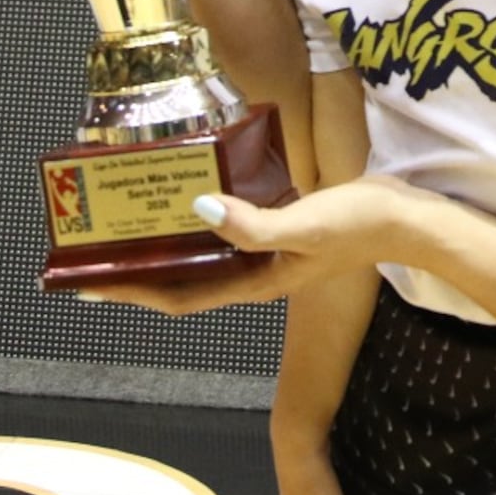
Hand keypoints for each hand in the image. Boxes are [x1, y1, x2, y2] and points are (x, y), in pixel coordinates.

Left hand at [71, 182, 413, 315]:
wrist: (406, 218)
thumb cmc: (358, 225)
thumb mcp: (305, 226)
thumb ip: (255, 225)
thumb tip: (198, 209)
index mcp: (253, 283)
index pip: (178, 296)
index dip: (131, 292)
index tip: (89, 282)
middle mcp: (251, 274)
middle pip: (180, 280)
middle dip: (136, 272)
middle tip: (93, 249)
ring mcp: (264, 254)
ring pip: (199, 257)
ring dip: (163, 246)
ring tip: (126, 224)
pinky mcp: (275, 230)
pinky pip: (221, 232)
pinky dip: (195, 222)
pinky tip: (183, 198)